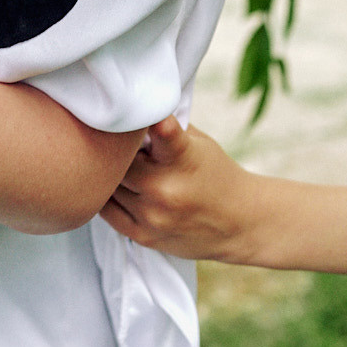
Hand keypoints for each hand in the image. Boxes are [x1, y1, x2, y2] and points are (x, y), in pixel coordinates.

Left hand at [99, 116, 267, 261]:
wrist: (240, 223)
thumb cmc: (216, 175)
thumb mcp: (200, 144)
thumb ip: (167, 129)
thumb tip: (132, 111)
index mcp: (184, 159)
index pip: (165, 135)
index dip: (153, 120)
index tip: (145, 111)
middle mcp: (166, 189)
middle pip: (119, 160)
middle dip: (118, 151)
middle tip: (117, 142)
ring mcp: (153, 215)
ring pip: (109, 186)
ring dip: (111, 174)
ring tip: (118, 167)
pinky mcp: (143, 236)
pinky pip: (106, 211)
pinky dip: (107, 196)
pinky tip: (115, 187)